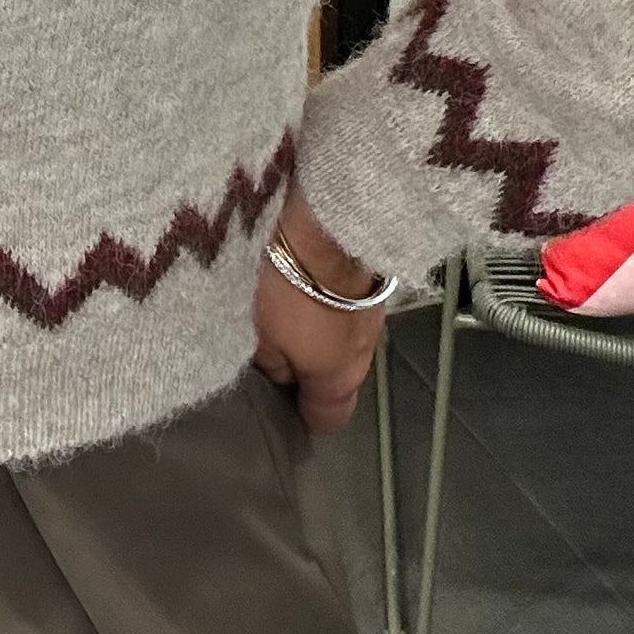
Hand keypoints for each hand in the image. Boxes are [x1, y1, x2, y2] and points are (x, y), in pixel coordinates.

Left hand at [251, 183, 388, 437]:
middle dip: (306, 368)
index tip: (276, 408)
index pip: (328, 420)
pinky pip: (347, 302)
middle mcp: (364, 352)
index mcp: (338, 379)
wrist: (333, 212)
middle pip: (336, 375)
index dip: (300, 419)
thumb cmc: (288, 284)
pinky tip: (302, 282)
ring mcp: (375, 313)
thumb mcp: (258, 334)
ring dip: (317, 329)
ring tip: (280, 310)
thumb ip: (268, 365)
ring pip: (342, 335)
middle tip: (269, 351)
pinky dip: (326, 299)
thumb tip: (278, 376)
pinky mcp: (375, 276)